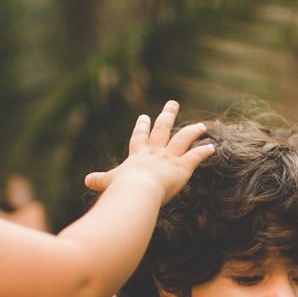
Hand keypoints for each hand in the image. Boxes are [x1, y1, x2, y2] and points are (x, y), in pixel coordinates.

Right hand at [85, 101, 214, 202]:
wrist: (136, 192)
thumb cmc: (121, 188)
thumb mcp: (107, 182)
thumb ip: (99, 180)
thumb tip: (86, 181)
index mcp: (137, 156)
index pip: (139, 137)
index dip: (142, 127)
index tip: (143, 116)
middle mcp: (154, 153)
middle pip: (162, 129)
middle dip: (167, 116)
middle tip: (172, 104)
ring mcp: (168, 159)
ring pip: (182, 139)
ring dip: (192, 131)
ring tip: (201, 125)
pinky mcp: (181, 168)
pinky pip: (195, 157)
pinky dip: (203, 151)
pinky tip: (211, 147)